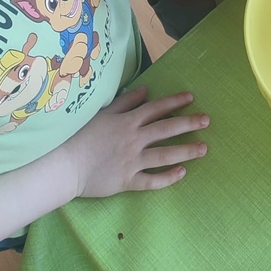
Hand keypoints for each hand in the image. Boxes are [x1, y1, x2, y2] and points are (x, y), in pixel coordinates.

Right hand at [65, 86, 208, 196]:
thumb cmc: (80, 135)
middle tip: (207, 120)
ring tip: (204, 148)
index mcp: (128, 121)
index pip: (157, 108)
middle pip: (167, 129)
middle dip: (189, 123)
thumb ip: (125, 102)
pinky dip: (168, 177)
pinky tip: (181, 173)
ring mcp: (132, 161)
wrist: (63, 165)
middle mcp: (134, 139)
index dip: (175, 102)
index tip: (191, 98)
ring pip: (165, 155)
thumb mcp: (102, 113)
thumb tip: (145, 90)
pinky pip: (152, 180)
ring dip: (186, 151)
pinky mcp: (127, 181)